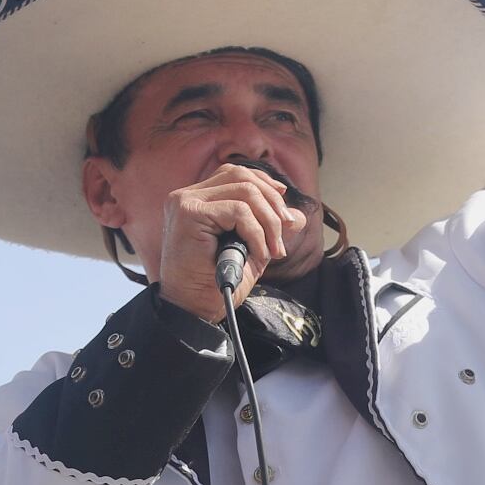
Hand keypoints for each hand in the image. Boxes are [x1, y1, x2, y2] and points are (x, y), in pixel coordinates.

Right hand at [154, 163, 309, 325]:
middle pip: (242, 176)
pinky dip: (257, 233)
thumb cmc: (214, 284)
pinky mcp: (189, 213)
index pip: (235, 174)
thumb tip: (299, 216)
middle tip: (281, 239)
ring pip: (245, 191)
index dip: (265, 184)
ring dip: (268, 222)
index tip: (284, 210)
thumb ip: (271, 229)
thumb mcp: (251, 251)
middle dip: (272, 205)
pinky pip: (239, 212)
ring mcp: (186, 202)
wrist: (193, 310)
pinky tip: (257, 254)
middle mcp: (187, 196)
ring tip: (271, 251)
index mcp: (197, 199)